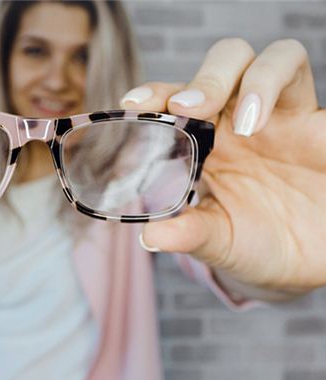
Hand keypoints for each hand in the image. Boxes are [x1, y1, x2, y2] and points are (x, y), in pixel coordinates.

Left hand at [120, 38, 325, 292]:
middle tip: (185, 108)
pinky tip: (265, 124)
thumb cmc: (256, 244)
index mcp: (206, 143)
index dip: (154, 94)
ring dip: (253, 80)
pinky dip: (277, 87)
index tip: (131, 105)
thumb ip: (188, 234)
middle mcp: (239, 121)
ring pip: (269, 58)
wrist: (307, 262)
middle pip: (222, 65)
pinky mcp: (318, 124)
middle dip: (204, 79)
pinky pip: (304, 84)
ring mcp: (280, 117)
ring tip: (243, 125)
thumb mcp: (220, 242)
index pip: (176, 101)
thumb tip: (148, 237)